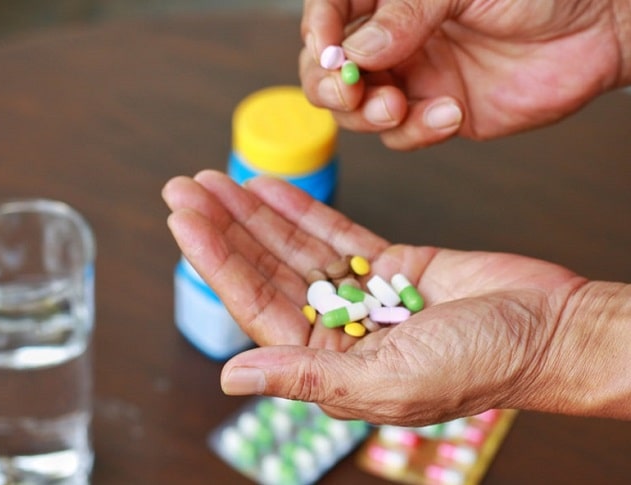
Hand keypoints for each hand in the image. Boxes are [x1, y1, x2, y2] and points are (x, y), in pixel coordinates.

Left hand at [163, 170, 603, 425]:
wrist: (551, 330)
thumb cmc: (482, 365)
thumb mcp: (388, 379)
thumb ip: (307, 377)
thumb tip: (231, 378)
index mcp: (328, 364)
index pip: (255, 304)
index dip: (216, 260)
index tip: (185, 221)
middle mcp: (336, 329)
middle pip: (265, 270)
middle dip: (223, 228)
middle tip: (184, 188)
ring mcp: (360, 294)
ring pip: (293, 247)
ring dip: (254, 213)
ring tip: (215, 180)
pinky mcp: (390, 265)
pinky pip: (335, 233)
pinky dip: (303, 209)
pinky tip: (270, 187)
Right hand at [300, 0, 630, 149]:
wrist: (599, 27)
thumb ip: (406, 14)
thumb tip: (356, 51)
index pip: (330, 12)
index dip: (319, 34)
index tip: (326, 51)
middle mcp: (395, 38)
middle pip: (329, 69)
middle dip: (329, 86)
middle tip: (349, 92)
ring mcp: (414, 77)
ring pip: (358, 109)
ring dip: (367, 114)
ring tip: (396, 106)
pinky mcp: (438, 113)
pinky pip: (404, 136)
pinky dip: (416, 132)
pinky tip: (448, 113)